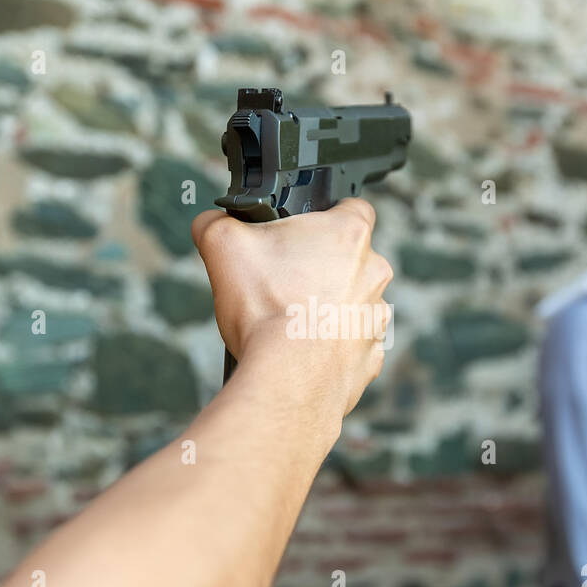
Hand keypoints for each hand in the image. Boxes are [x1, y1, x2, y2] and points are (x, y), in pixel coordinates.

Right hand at [191, 199, 392, 415]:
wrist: (287, 379)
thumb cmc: (265, 308)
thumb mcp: (223, 246)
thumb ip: (216, 222)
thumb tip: (210, 222)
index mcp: (350, 235)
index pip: (352, 206)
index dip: (326, 215)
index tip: (302, 232)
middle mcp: (374, 273)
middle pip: (349, 259)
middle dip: (320, 267)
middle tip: (282, 282)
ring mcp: (375, 318)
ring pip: (352, 304)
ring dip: (327, 309)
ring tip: (289, 321)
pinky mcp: (369, 358)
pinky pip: (351, 345)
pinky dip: (330, 347)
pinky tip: (301, 351)